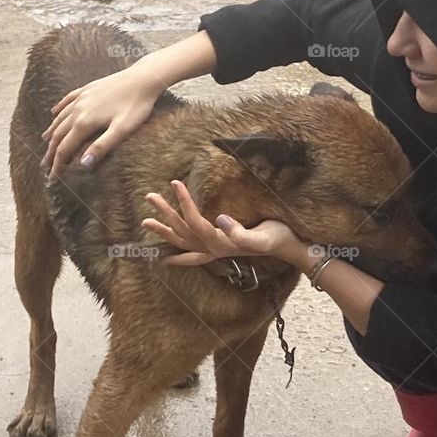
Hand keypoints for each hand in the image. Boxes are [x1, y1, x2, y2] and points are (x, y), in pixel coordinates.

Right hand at [41, 65, 161, 178]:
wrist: (143, 78)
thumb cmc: (136, 106)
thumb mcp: (122, 130)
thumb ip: (102, 147)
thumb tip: (83, 164)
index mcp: (84, 122)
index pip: (64, 148)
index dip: (57, 165)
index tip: (53, 179)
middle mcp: (77, 109)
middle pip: (58, 135)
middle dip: (51, 152)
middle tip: (45, 167)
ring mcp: (81, 97)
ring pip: (60, 118)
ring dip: (51, 133)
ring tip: (45, 144)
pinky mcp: (87, 88)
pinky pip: (66, 100)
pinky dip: (58, 110)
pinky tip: (53, 113)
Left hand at [142, 180, 303, 266]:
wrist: (290, 248)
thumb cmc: (279, 238)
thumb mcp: (263, 236)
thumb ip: (241, 233)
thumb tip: (219, 220)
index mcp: (222, 244)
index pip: (195, 222)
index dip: (184, 203)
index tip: (175, 182)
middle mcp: (214, 249)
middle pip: (182, 233)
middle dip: (165, 215)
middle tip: (149, 197)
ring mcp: (216, 250)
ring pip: (183, 242)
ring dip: (165, 230)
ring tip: (147, 220)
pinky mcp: (220, 248)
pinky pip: (192, 253)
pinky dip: (178, 254)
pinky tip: (167, 254)